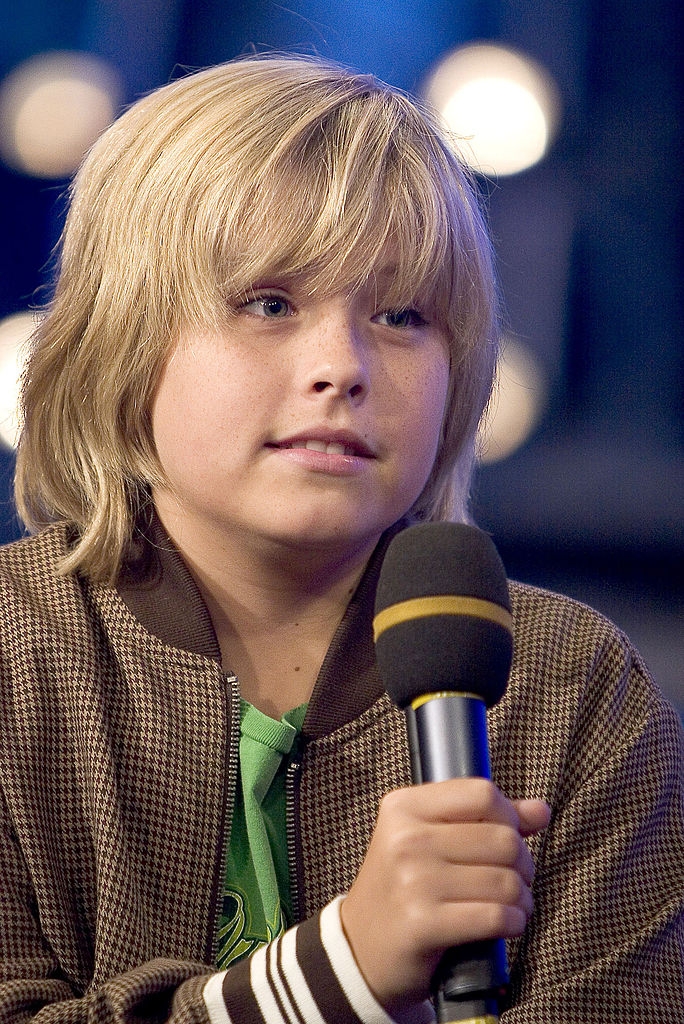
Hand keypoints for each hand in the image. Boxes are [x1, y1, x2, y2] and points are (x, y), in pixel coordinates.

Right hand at [339, 778, 549, 1013]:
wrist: (360, 950)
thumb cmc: (403, 888)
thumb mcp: (429, 840)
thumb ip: (484, 819)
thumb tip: (540, 810)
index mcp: (404, 807)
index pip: (482, 794)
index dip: (510, 815)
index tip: (511, 836)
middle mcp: (405, 838)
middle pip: (502, 838)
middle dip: (523, 863)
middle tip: (516, 878)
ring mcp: (412, 881)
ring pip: (505, 880)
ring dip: (522, 898)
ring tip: (514, 904)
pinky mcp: (423, 923)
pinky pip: (495, 916)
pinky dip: (514, 922)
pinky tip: (507, 924)